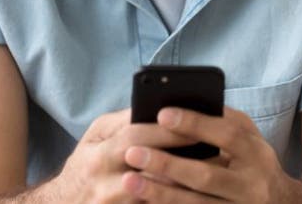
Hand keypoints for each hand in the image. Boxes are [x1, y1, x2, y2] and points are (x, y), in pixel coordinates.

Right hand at [51, 108, 215, 203]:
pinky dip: (173, 200)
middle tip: (214, 149)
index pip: (137, 136)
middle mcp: (104, 180)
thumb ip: (123, 123)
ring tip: (211, 172)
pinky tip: (193, 194)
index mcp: (99, 152)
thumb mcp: (95, 137)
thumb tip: (156, 108)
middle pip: (151, 166)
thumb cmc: (86, 163)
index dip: (168, 130)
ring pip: (156, 194)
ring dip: (184, 183)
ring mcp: (113, 203)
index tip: (198, 124)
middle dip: (183, 157)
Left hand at [119, 106, 300, 202]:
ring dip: (160, 193)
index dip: (195, 123)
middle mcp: (252, 186)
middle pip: (206, 175)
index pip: (227, 135)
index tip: (162, 114)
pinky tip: (145, 203)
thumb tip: (185, 105)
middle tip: (133, 152)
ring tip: (130, 181)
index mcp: (257, 154)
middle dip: (168, 164)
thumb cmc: (255, 163)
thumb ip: (224, 122)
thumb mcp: (251, 139)